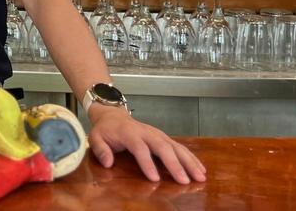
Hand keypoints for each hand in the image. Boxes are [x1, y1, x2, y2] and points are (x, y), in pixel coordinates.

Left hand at [87, 105, 206, 183]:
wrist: (113, 115)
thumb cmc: (105, 130)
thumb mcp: (95, 137)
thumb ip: (100, 149)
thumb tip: (107, 163)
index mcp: (129, 133)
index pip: (140, 148)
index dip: (147, 163)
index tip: (154, 178)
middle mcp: (147, 132)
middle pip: (163, 147)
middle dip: (175, 164)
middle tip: (184, 181)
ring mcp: (158, 134)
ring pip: (176, 147)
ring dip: (189, 162)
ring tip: (200, 177)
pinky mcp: (165, 137)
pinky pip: (180, 147)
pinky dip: (191, 158)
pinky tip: (201, 169)